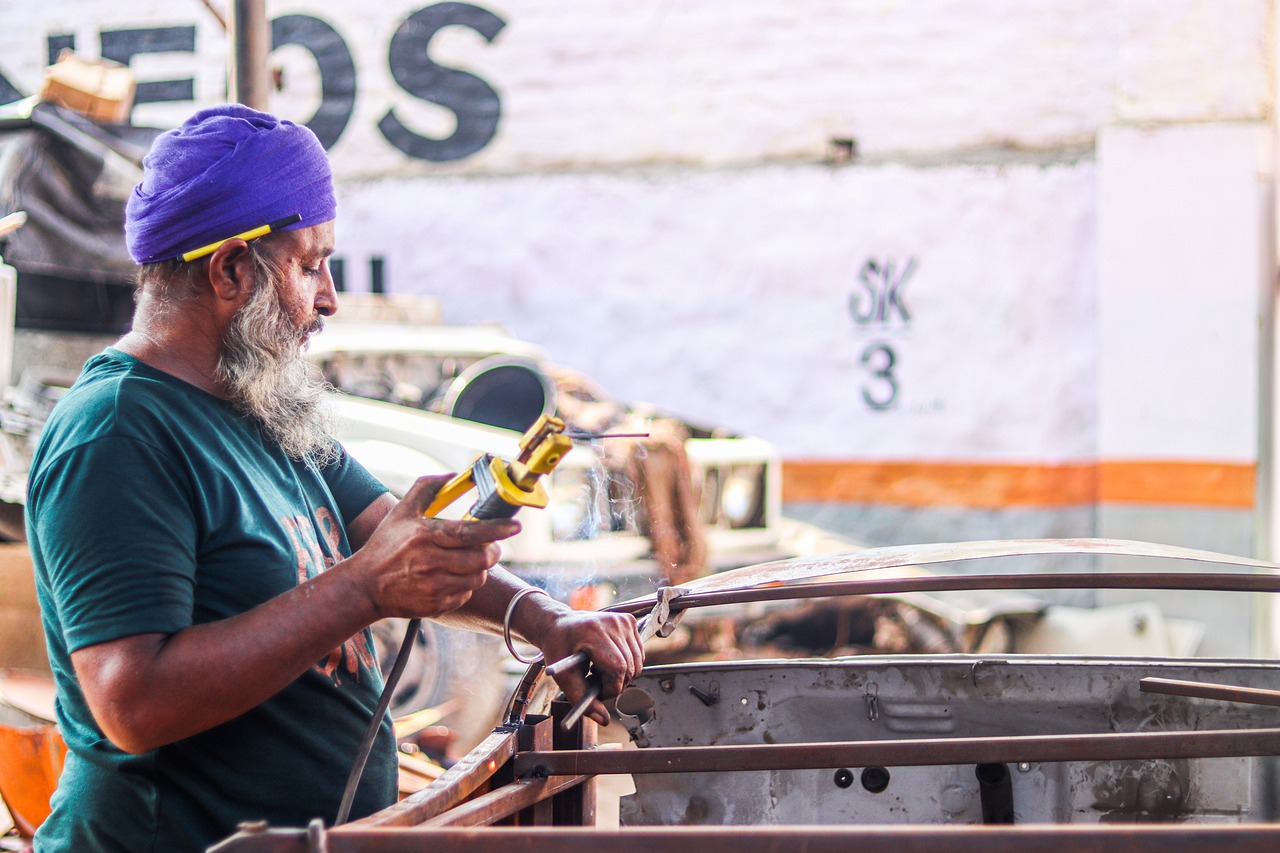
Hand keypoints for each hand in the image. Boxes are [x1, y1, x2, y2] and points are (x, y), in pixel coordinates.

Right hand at [350, 475, 519, 618]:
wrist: (365, 586)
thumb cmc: (385, 546)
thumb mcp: (401, 512)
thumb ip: (426, 489)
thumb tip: (451, 476)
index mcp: (427, 536)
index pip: (470, 532)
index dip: (496, 529)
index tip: (515, 526)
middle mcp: (432, 562)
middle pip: (481, 559)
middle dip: (492, 551)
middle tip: (489, 546)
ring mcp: (434, 586)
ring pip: (477, 578)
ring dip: (479, 569)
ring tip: (467, 561)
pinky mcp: (436, 606)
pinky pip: (466, 595)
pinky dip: (465, 586)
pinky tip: (451, 578)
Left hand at [536, 608, 643, 726]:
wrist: (559, 624)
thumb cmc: (559, 649)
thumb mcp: (564, 677)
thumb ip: (582, 699)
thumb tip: (604, 720)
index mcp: (593, 632)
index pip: (617, 667)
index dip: (611, 687)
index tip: (599, 693)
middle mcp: (612, 623)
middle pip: (629, 667)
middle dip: (616, 683)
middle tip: (597, 684)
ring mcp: (622, 620)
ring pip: (637, 662)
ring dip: (622, 675)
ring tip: (599, 669)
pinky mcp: (629, 620)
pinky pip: (638, 653)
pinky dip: (628, 664)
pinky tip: (608, 659)